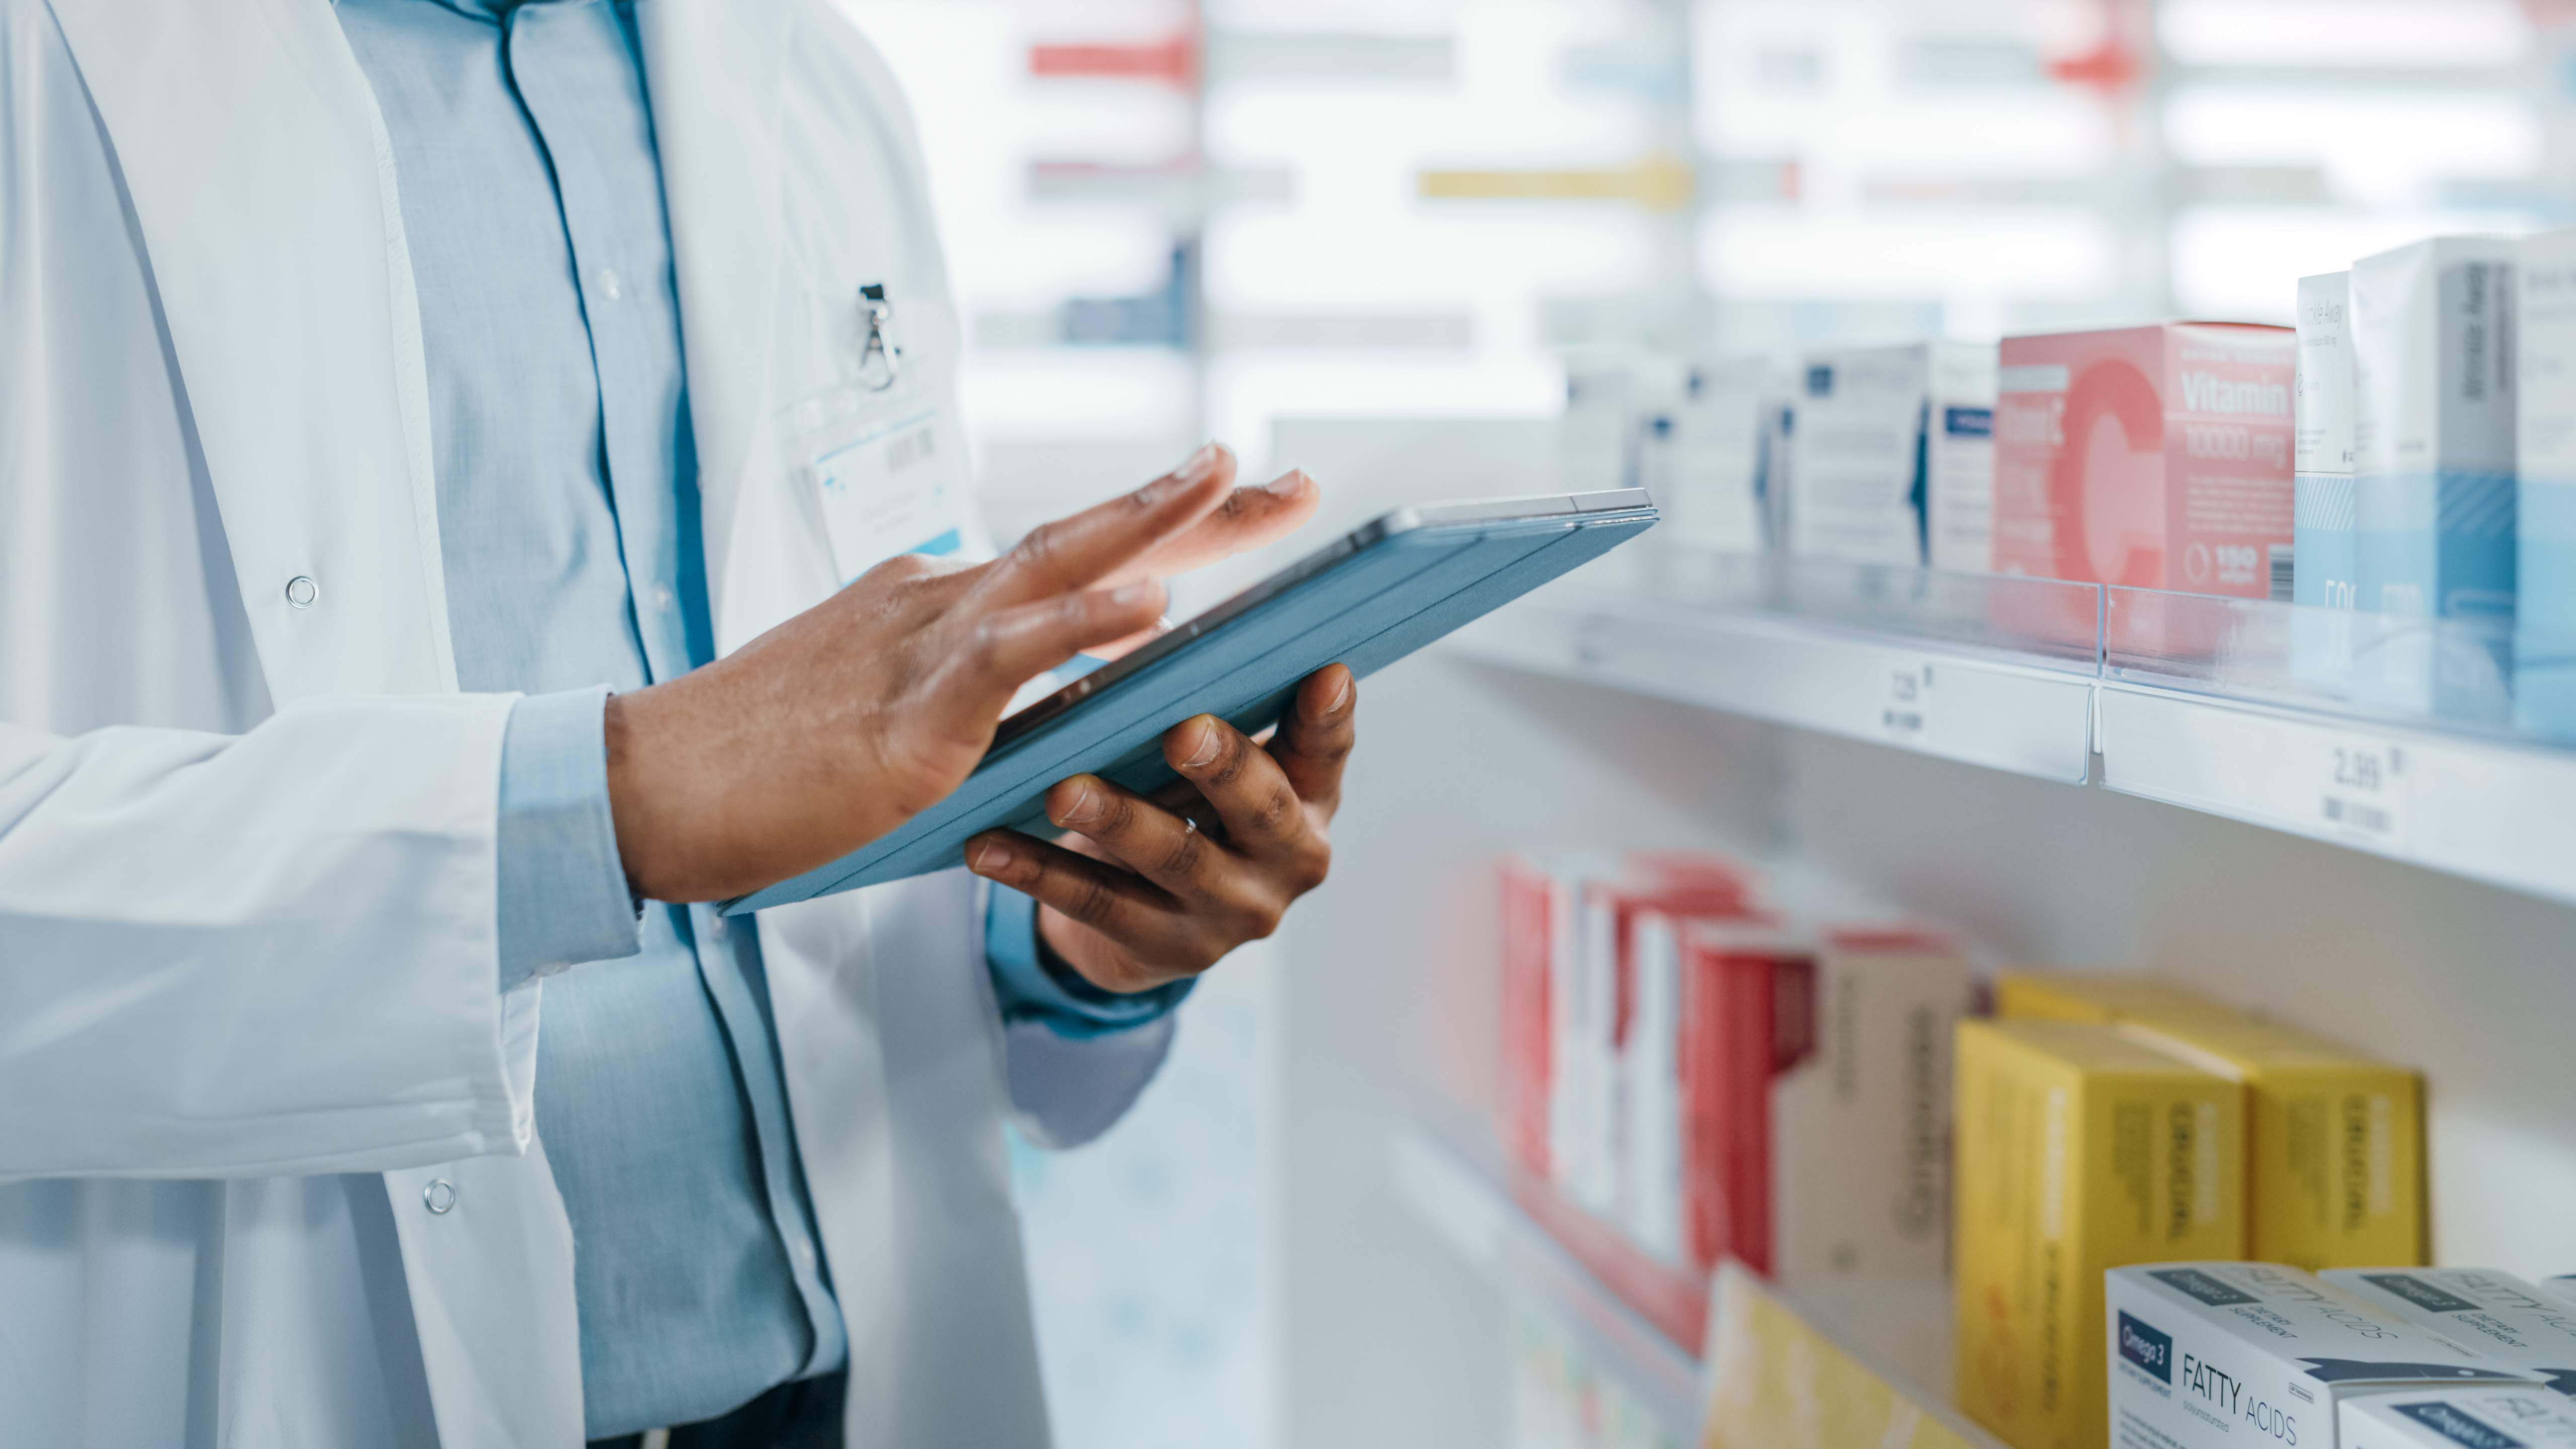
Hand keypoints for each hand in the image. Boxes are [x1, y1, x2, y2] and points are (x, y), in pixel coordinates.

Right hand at [605, 444, 1315, 902]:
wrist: (652, 784)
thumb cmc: (758, 761)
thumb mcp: (880, 711)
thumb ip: (957, 697)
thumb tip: (1028, 703)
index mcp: (936, 604)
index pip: (1070, 553)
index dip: (1163, 525)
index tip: (1242, 498)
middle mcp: (938, 602)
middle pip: (1086, 536)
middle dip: (1194, 508)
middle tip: (1286, 479)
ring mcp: (923, 648)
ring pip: (1056, 566)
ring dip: (1151, 526)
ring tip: (1233, 485)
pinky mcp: (908, 713)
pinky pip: (1012, 654)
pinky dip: (1084, 622)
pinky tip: (1151, 605)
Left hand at [963, 664, 1356, 992]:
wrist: (1153, 922)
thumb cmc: (1189, 805)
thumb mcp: (1223, 764)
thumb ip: (1224, 709)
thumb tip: (1171, 612)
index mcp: (1309, 798)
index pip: (1327, 752)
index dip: (1330, 718)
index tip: (1325, 673)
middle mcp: (1288, 860)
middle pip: (1261, 809)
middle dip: (1223, 769)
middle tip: (1182, 733)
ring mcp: (1231, 913)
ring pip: (1175, 859)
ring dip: (1116, 820)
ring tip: (1062, 790)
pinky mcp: (1166, 949)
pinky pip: (1096, 905)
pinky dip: (1038, 872)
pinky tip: (987, 846)